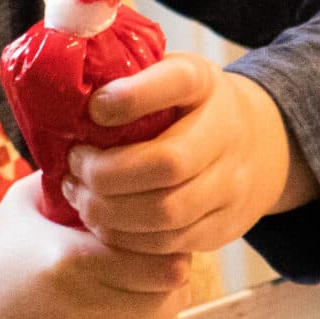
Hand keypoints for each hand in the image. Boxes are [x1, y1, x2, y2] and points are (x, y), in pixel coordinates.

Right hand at [0, 174, 190, 318]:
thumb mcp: (21, 216)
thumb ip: (68, 185)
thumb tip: (114, 159)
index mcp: (77, 266)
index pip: (167, 259)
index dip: (161, 253)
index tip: (143, 251)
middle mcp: (96, 317)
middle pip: (172, 296)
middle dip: (158, 285)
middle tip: (131, 281)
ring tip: (110, 313)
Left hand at [62, 54, 314, 254]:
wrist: (254, 146)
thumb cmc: (186, 107)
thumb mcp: (165, 75)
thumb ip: (126, 76)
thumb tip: (65, 89)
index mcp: (204, 84)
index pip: (177, 83)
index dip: (131, 98)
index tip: (94, 109)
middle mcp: (227, 132)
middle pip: (168, 163)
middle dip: (106, 173)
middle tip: (75, 167)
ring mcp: (232, 184)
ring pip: (168, 211)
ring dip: (110, 211)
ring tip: (80, 197)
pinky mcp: (225, 226)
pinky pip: (170, 243)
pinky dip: (127, 237)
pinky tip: (104, 222)